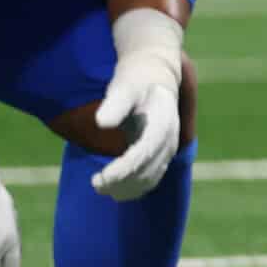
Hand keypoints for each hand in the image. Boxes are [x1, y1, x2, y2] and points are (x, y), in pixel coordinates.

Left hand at [92, 11, 185, 199]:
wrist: (154, 76)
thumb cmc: (136, 80)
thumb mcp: (124, 86)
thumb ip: (115, 104)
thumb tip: (101, 124)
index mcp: (164, 122)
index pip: (145, 152)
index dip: (124, 169)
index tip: (101, 178)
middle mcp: (170, 139)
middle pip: (149, 170)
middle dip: (122, 182)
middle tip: (95, 184)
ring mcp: (168, 148)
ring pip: (151, 178)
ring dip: (127, 188)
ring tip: (100, 188)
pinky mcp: (161, 154)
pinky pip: (151, 178)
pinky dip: (134, 188)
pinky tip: (114, 190)